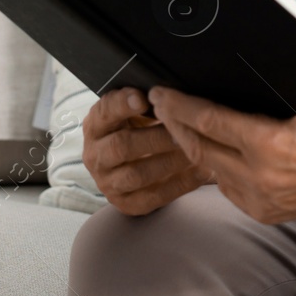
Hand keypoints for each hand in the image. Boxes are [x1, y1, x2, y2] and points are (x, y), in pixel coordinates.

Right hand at [82, 86, 213, 215]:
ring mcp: (108, 183)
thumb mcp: (133, 111)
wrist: (129, 165)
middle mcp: (95, 156)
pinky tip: (200, 172)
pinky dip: (179, 184)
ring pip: (137, 174)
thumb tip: (168, 92)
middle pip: (122, 146)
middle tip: (183, 130)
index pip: (104, 112)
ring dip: (170, 162)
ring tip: (195, 151)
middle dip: (156, 137)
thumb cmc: (137, 128)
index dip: (122, 105)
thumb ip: (144, 100)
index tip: (143, 98)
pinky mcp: (126, 203)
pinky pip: (153, 197)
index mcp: (95, 126)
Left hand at [149, 87, 295, 223]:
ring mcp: (262, 200)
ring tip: (183, 125)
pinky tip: (215, 151)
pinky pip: (228, 187)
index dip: (178, 105)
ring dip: (193, 146)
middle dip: (175, 124)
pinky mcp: (265, 214)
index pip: (207, 120)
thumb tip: (224, 73)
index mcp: (270, 143)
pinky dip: (217, 167)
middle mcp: (261, 177)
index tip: (162, 94)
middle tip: (162, 106)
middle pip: (199, 148)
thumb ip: (265, 90)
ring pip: (210, 170)